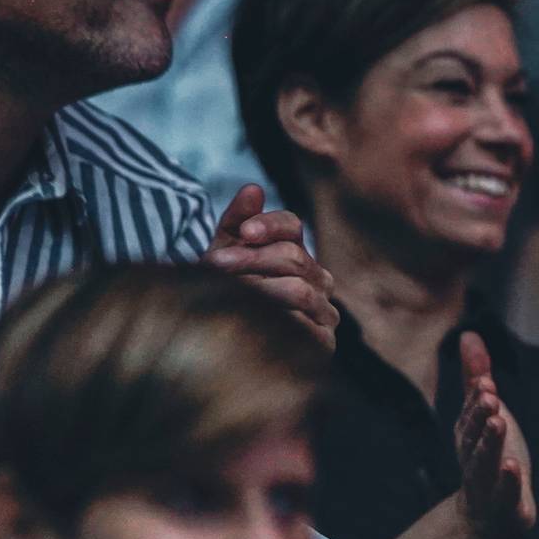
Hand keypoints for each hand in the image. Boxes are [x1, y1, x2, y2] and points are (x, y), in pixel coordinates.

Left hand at [206, 184, 338, 349]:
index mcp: (296, 252)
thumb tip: (253, 189)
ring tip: (226, 293)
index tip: (242, 233)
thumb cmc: (223, 297)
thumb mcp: (223, 256)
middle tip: (214, 266)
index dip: (267, 225)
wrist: (220, 349)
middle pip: (293, 256)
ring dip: (260, 289)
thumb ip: (236, 222)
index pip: (291, 226)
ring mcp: (325, 311)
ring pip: (300, 290)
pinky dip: (275, 320)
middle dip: (251, 259)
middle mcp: (318, 278)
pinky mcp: (323, 342)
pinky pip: (304, 326)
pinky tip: (248, 320)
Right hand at [455, 332, 536, 538]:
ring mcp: (487, 485)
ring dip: (490, 444)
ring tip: (499, 422)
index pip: (470, 415)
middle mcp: (473, 459)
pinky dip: (507, 482)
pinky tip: (512, 466)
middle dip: (480, 417)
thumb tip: (468, 334)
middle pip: (474, 437)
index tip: (485, 381)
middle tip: (490, 396)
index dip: (477, 399)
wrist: (489, 521)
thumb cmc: (490, 460)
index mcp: (468, 436)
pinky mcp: (505, 506)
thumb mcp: (485, 416)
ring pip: (485, 464)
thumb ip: (476, 378)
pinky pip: (504, 494)